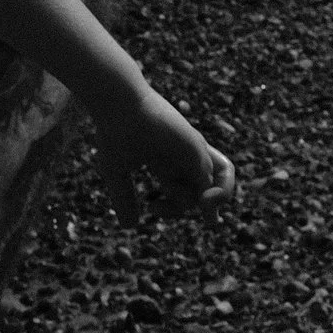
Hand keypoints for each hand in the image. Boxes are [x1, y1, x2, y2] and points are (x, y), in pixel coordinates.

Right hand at [94, 87, 235, 224]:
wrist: (117, 104)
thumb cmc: (113, 132)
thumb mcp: (116, 171)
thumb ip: (124, 198)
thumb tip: (130, 227)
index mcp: (165, 158)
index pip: (183, 183)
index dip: (176, 203)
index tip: (152, 206)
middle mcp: (181, 155)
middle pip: (199, 187)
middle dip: (181, 206)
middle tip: (159, 209)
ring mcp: (191, 150)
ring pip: (213, 183)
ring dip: (211, 204)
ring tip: (207, 218)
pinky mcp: (195, 147)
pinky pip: (218, 175)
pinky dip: (219, 194)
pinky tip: (202, 202)